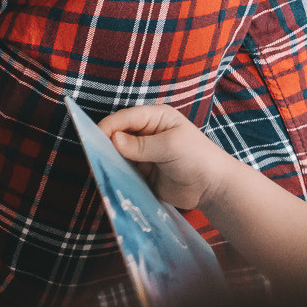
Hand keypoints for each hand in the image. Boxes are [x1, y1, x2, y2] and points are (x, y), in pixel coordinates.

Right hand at [98, 104, 236, 212]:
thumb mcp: (170, 146)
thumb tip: (113, 140)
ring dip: (110, 160)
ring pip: (118, 154)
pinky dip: (116, 173)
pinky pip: (124, 170)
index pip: (125, 118)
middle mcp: (146, 133)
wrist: (213, 189)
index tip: (93, 139)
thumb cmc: (197, 158)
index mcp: (155, 118)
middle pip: (118, 134)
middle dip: (106, 144)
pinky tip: (109, 178)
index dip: (109, 127)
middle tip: (93, 155)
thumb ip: (141, 145)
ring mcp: (143, 153)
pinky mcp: (142, 172)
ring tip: (99, 168)